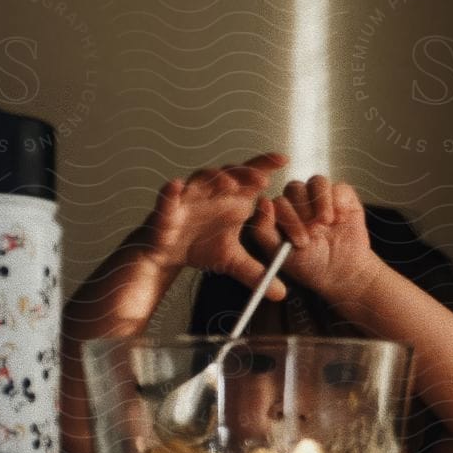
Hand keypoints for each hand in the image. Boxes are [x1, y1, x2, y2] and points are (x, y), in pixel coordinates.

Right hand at [139, 153, 291, 296]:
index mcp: (232, 199)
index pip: (250, 177)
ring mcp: (189, 197)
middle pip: (229, 174)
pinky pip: (168, 196)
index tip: (284, 159)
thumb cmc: (201, 245)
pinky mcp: (168, 208)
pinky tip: (176, 186)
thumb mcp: (233, 261)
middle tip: (262, 179)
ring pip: (201, 180)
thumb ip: (257, 273)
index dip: (265, 165)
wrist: (170, 254)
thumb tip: (281, 293)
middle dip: (244, 174)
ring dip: (214, 179)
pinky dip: (171, 191)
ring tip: (229, 183)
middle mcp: (212, 192)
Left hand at [245, 175, 382, 304]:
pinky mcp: (341, 195)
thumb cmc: (309, 264)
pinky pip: (338, 188)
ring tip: (328, 223)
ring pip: (316, 182)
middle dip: (305, 213)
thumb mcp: (281, 254)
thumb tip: (263, 201)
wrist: (342, 271)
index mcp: (280, 212)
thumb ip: (263, 231)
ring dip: (322, 204)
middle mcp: (298, 200)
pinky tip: (341, 219)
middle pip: (295, 188)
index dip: (288, 218)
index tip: (301, 241)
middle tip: (315, 232)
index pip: (276, 202)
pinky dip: (339, 202)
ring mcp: (320, 196)